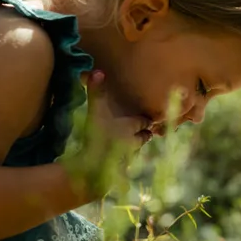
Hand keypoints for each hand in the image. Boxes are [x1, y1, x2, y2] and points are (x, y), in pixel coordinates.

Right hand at [60, 70, 144, 201]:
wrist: (93, 170)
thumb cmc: (96, 137)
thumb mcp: (94, 112)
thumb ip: (96, 92)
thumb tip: (98, 70)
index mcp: (130, 127)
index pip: (145, 121)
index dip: (146, 119)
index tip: (147, 116)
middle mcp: (133, 142)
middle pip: (144, 136)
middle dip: (144, 133)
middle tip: (145, 129)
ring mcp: (127, 157)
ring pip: (136, 150)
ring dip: (136, 146)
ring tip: (132, 143)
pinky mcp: (119, 170)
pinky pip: (126, 163)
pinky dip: (126, 160)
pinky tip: (121, 161)